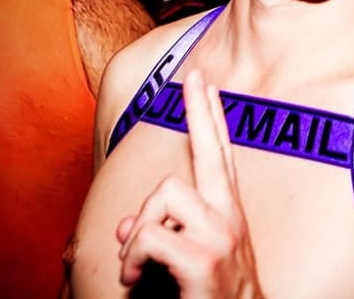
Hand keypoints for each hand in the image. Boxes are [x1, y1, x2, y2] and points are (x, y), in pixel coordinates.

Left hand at [117, 70, 263, 297]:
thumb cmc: (213, 298)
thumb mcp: (184, 261)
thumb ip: (158, 235)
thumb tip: (124, 227)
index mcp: (227, 215)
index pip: (220, 156)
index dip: (212, 119)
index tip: (205, 82)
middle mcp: (229, 219)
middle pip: (210, 153)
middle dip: (199, 113)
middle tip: (194, 76)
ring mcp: (219, 236)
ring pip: (166, 193)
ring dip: (138, 228)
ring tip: (135, 262)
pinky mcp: (202, 258)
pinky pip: (149, 236)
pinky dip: (131, 257)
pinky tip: (133, 277)